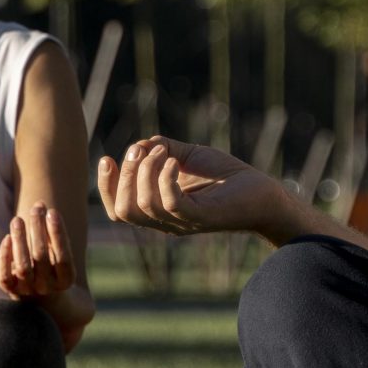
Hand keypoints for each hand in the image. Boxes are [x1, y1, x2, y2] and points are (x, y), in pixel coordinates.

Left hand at [0, 207, 75, 299]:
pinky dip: (4, 257)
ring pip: (22, 267)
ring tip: (17, 219)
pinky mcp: (11, 290)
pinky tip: (7, 237)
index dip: (58, 234)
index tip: (52, 211)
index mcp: (65, 280)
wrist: (39, 296)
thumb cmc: (51, 265)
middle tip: (36, 208)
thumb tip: (41, 206)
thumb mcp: (57, 253)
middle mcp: (47, 288)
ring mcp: (28, 291)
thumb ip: (51, 233)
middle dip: (38, 229)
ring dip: (20, 240)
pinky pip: (4, 276)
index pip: (63, 257)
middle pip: (41, 257)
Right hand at [96, 136, 285, 237]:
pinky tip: (175, 161)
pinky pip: (170, 203)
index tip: (107, 158)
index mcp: (158, 210)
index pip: (118, 210)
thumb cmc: (225, 176)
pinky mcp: (202, 217)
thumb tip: (138, 146)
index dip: (105, 187)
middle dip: (125, 176)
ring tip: (165, 151)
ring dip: (146, 171)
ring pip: (144, 206)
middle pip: (123, 210)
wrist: (262, 191)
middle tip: (141, 151)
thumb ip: (161, 149)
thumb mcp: (187, 156)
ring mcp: (183, 222)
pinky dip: (166, 178)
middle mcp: (166, 222)